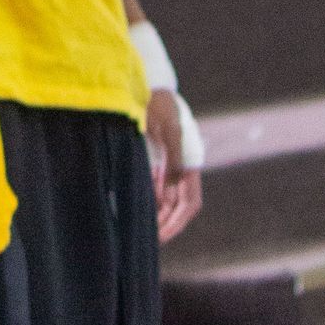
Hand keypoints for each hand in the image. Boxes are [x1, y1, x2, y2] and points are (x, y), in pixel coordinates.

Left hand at [145, 88, 202, 242]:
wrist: (150, 83)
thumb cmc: (160, 103)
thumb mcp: (167, 129)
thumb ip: (172, 159)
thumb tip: (176, 187)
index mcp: (189, 162)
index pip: (189, 202)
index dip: (177, 221)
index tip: (162, 236)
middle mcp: (180, 167)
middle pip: (177, 205)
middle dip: (165, 223)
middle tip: (148, 240)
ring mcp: (168, 164)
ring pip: (165, 198)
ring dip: (156, 214)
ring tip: (140, 231)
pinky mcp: (155, 158)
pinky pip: (154, 186)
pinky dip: (148, 200)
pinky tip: (135, 210)